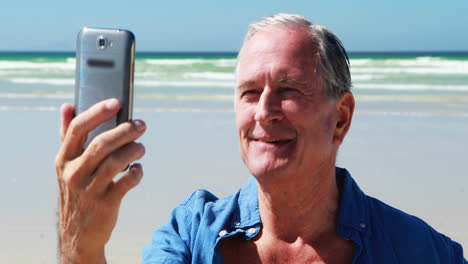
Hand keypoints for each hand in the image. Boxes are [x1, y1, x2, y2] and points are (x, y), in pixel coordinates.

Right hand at [55, 99, 145, 262]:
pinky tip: (138, 170)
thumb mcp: (67, 164)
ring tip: (142, 148)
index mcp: (64, 158)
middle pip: (101, 144)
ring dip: (134, 151)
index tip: (116, 102)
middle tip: (141, 125)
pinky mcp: (105, 204)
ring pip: (115, 162)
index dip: (97, 112)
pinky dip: (136, 173)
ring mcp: (89, 189)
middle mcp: (73, 172)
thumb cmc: (77, 190)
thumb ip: (67, 135)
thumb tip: (66, 105)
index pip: (77, 129)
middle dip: (125, 131)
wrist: (78, 233)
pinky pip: (126, 183)